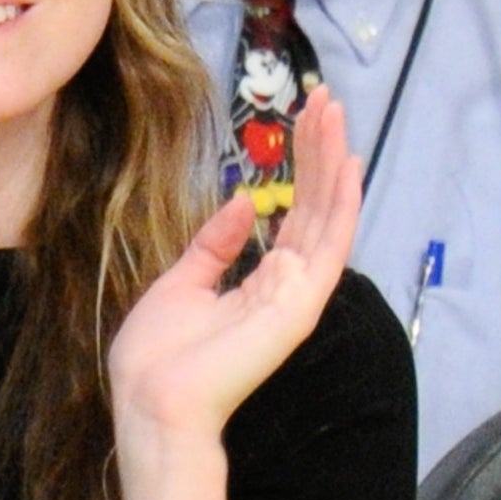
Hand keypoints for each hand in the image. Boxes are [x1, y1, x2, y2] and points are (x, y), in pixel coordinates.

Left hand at [108, 92, 362, 452]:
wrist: (152, 399)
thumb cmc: (158, 356)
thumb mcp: (181, 283)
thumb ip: (215, 245)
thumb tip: (243, 203)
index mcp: (260, 284)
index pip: (292, 216)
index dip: (300, 168)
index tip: (304, 121)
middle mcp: (287, 285)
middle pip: (314, 206)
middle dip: (319, 151)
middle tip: (326, 99)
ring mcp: (298, 293)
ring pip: (327, 215)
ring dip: (333, 161)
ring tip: (335, 112)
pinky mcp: (301, 303)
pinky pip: (332, 244)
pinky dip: (344, 202)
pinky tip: (348, 162)